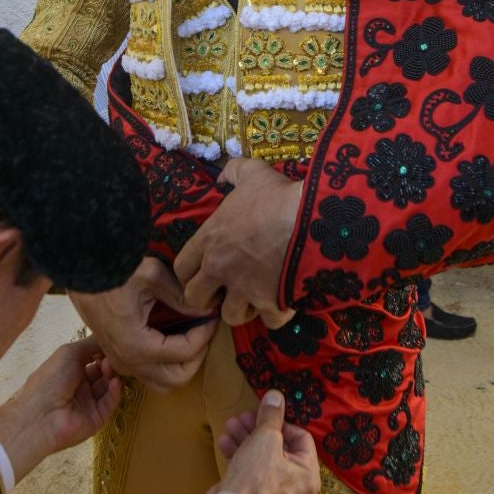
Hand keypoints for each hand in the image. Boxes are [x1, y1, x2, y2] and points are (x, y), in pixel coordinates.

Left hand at [0, 337, 121, 483]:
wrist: (42, 416)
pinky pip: (109, 403)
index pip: (91, 358)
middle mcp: (78, 385)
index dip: (101, 351)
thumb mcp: (69, 353)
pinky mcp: (97, 417)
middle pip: (101, 371)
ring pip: (106, 386)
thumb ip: (91, 344)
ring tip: (111, 367)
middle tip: (113, 357)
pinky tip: (115, 382)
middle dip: (108, 362)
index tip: (113, 343)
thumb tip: (108, 337)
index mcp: (68, 370)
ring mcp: (88, 402)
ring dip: (111, 375)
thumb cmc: (51, 379)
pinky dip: (114, 391)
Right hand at [69, 256, 216, 389]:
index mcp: (136, 346)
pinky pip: (150, 373)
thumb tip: (206, 309)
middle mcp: (128, 362)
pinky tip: (173, 334)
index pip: (185, 353)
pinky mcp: (118, 357)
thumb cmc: (114, 270)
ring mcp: (121, 363)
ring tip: (191, 334)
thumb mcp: (152, 276)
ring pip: (163, 382)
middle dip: (197, 356)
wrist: (81, 270)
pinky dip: (167, 362)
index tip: (212, 316)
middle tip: (204, 329)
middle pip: (177, 379)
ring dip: (182, 363)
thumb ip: (182, 297)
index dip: (205, 335)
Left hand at [175, 158, 300, 328]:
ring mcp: (244, 289)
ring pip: (230, 316)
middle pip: (196, 299)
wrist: (312, 219)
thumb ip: (233, 172)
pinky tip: (282, 302)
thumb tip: (223, 176)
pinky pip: (268, 321)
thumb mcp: (252, 173)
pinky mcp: (270, 303)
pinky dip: (275, 315)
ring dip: (242, 309)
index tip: (205, 271)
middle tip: (225, 290)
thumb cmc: (277, 195)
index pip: (181, 268)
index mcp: (210, 239)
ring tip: (256, 297)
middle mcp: (220, 268)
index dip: (190, 273)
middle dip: (209, 298)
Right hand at [208, 390, 321, 493]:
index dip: (282, 422)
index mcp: (308, 475)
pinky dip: (241, 457)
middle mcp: (297, 488)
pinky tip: (225, 442)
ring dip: (246, 439)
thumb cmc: (255, 476)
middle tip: (243, 416)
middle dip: (259, 429)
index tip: (264, 413)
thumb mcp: (265, 439)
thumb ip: (272, 416)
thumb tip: (276, 395)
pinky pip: (253, 474)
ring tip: (231, 425)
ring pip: (263, 460)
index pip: (302, 439)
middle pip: (280, 448)